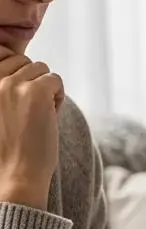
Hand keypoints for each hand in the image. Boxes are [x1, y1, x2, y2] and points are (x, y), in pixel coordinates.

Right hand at [0, 46, 63, 207]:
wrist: (14, 174)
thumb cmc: (6, 148)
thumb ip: (3, 88)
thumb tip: (20, 63)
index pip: (1, 55)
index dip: (18, 77)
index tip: (19, 100)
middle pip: (23, 61)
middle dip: (33, 81)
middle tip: (30, 109)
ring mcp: (13, 84)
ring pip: (41, 68)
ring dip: (45, 88)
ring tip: (38, 113)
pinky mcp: (36, 92)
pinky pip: (55, 79)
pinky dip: (57, 96)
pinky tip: (49, 115)